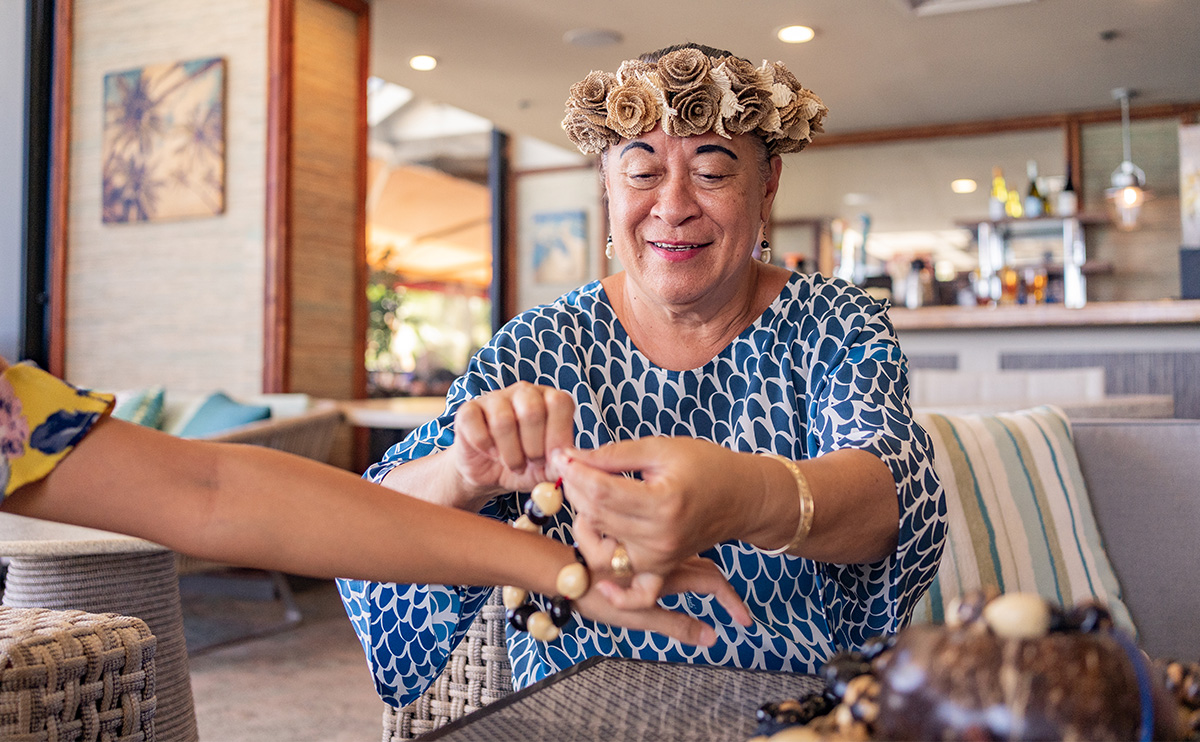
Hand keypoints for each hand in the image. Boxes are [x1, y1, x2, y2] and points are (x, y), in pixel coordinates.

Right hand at [450, 382, 574, 499]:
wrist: (491, 474)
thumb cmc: (526, 465)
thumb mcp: (550, 468)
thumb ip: (563, 462)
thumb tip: (568, 459)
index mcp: (549, 399)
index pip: (560, 402)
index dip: (558, 434)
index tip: (553, 458)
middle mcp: (524, 392)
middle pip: (532, 410)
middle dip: (534, 447)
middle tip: (532, 463)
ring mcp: (495, 398)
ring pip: (503, 421)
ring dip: (510, 453)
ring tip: (513, 464)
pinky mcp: (469, 409)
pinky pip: (475, 423)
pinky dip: (484, 445)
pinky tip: (490, 453)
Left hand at [554, 437, 761, 577]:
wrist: (743, 496)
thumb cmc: (707, 466)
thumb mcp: (660, 449)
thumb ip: (614, 455)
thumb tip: (573, 457)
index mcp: (662, 502)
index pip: (601, 491)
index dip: (576, 472)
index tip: (563, 456)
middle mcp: (660, 536)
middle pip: (597, 517)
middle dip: (576, 489)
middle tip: (571, 468)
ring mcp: (661, 558)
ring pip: (603, 550)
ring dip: (585, 527)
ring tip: (587, 502)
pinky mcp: (663, 568)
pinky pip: (637, 595)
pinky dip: (618, 595)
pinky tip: (602, 581)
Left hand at [573, 555, 750, 646]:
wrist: (564, 568)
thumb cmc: (595, 592)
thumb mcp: (638, 615)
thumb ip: (676, 625)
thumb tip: (711, 639)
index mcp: (671, 572)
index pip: (713, 584)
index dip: (733, 603)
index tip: (745, 623)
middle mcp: (665, 557)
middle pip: (706, 570)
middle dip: (723, 591)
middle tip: (736, 612)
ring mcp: (651, 552)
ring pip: (688, 560)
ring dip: (705, 578)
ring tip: (713, 597)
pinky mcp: (637, 550)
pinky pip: (670, 556)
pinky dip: (684, 569)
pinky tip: (677, 579)